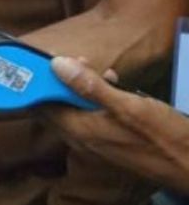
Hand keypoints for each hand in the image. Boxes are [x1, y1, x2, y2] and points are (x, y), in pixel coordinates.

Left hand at [43, 57, 188, 189]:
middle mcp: (83, 140)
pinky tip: (114, 84)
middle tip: (76, 60)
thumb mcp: (128, 106)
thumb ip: (90, 87)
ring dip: (81, 89)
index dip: (40, 84)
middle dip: (61, 83)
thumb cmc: (163, 137)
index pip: (42, 107)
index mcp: (80, 131)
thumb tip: (57, 65)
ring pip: (77, 112)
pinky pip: (94, 119)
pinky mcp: (113, 143)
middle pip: (57, 109)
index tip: (46, 62)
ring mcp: (98, 144)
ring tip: (95, 68)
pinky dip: (98, 101)